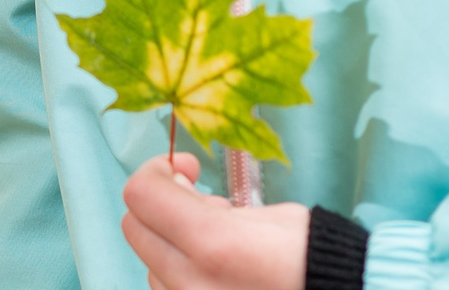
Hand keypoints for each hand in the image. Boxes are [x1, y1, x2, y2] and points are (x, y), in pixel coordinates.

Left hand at [120, 153, 308, 289]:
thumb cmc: (314, 255)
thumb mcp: (267, 215)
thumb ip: (213, 205)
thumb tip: (181, 194)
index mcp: (212, 243)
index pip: (141, 194)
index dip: (158, 170)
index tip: (186, 169)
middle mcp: (190, 282)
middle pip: (134, 228)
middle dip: (160, 205)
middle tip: (200, 202)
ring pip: (149, 264)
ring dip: (169, 244)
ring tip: (216, 244)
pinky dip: (181, 274)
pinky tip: (216, 269)